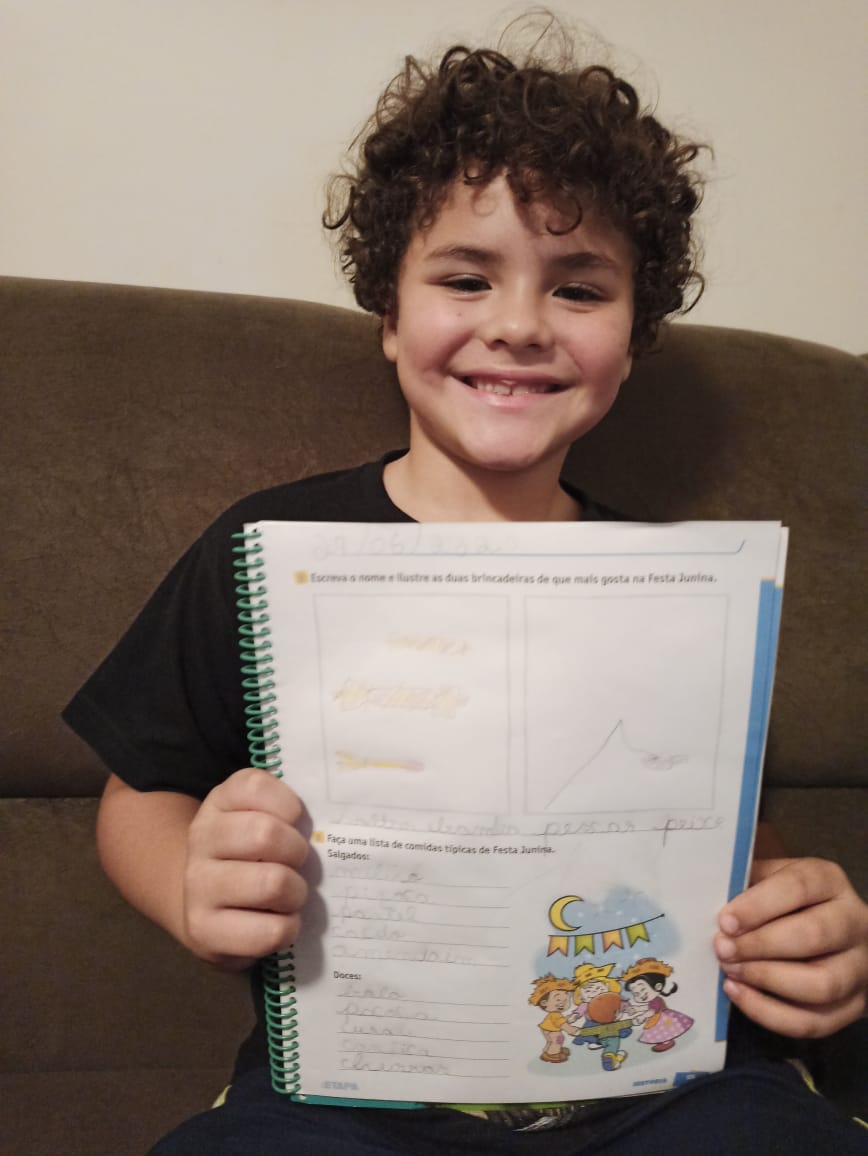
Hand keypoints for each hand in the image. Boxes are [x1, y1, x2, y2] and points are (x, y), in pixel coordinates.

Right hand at [183, 767, 309, 968]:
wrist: (203, 904)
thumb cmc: (250, 854)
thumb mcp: (261, 817)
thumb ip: (288, 808)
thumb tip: (330, 819)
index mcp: (220, 801)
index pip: (256, 786)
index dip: (289, 805)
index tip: (294, 821)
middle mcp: (202, 838)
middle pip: (266, 835)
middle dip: (298, 852)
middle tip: (297, 863)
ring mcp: (198, 886)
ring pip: (272, 883)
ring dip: (295, 893)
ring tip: (291, 895)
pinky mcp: (204, 930)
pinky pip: (269, 930)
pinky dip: (287, 927)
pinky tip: (279, 920)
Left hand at [715, 857, 867, 1037]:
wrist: (831, 935)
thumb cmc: (787, 902)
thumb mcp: (771, 879)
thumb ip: (746, 883)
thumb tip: (707, 895)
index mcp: (829, 881)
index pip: (799, 888)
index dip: (759, 906)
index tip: (725, 922)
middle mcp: (854, 922)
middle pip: (813, 936)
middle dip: (760, 946)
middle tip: (722, 950)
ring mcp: (859, 968)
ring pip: (821, 984)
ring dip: (767, 981)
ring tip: (730, 972)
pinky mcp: (854, 1007)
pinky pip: (815, 1021)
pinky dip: (772, 1014)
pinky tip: (740, 995)